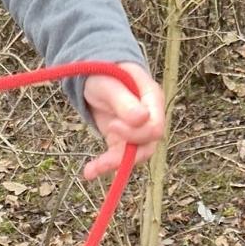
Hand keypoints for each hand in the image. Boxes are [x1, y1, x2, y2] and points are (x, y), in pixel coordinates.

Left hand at [81, 62, 165, 180]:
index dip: (136, 133)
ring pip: (134, 156)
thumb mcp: (110, 84)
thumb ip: (125, 101)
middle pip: (147, 145)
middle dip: (126, 153)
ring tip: (91, 171)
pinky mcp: (122, 140)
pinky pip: (118, 157)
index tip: (112, 125)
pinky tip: (89, 172)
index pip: (155, 127)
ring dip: (113, 165)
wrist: (95, 76)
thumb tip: (142, 119)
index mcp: (152, 99)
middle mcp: (150, 117)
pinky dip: (104, 165)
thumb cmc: (104, 73)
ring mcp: (137, 130)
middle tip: (102, 152)